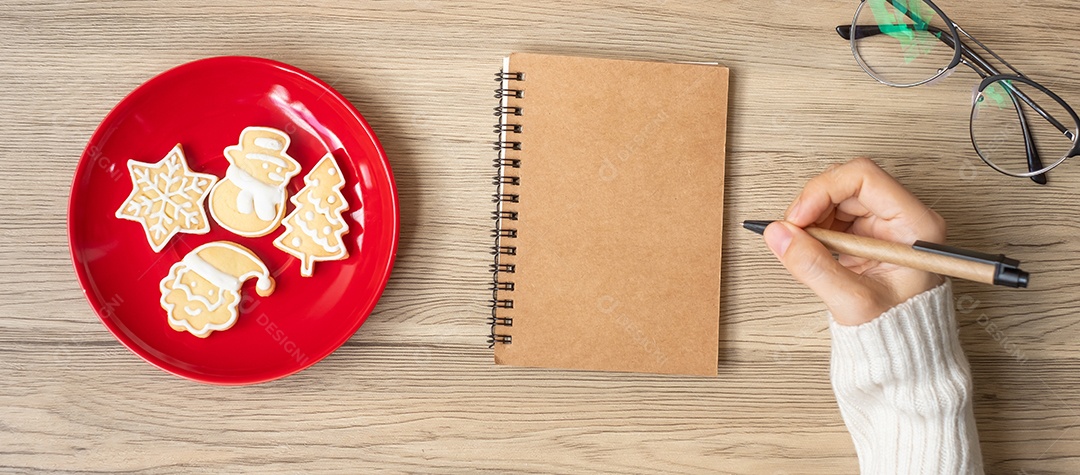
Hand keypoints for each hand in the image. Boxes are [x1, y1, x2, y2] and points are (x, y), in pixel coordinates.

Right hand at [763, 158, 945, 325]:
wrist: (903, 348)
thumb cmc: (896, 328)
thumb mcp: (852, 300)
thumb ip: (813, 266)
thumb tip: (778, 235)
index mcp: (915, 225)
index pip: (864, 178)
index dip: (823, 190)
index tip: (798, 217)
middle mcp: (903, 217)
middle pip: (847, 184)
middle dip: (813, 205)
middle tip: (792, 233)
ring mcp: (885, 224)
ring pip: (837, 197)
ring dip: (812, 218)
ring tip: (804, 248)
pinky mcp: (869, 233)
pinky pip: (834, 214)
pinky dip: (815, 229)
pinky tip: (813, 251)